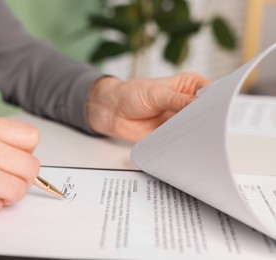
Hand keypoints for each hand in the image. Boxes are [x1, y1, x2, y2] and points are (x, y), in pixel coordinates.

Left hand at [87, 73, 209, 141]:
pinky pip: (182, 141)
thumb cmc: (132, 94)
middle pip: (206, 112)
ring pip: (195, 128)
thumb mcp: (157, 93)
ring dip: (197, 133)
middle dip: (209, 119)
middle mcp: (186, 103)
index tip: (222, 107)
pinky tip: (187, 146)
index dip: (218, 99)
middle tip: (214, 126)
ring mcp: (179, 119)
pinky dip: (185, 144)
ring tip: (202, 137)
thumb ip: (177, 100)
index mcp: (188, 86)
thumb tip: (198, 104)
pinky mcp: (171, 134)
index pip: (211, 92)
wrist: (113, 111)